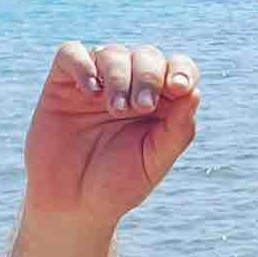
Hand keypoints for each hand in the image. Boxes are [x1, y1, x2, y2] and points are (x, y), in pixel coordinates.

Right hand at [24, 42, 201, 228]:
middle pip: (146, 56)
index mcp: (160, 105)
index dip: (181, 70)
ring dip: (119, 75)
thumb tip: (195, 93)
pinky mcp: (62, 83)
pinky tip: (90, 91)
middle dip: (148, 76)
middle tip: (142, 107)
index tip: (178, 89)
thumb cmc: (118, 185)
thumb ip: (177, 130)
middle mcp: (130, 88)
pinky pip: (71, 53)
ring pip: (112, 52)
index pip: (177, 70)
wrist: (72, 204)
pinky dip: (83, 64)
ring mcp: (96, 83)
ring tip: (115, 108)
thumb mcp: (154, 162)